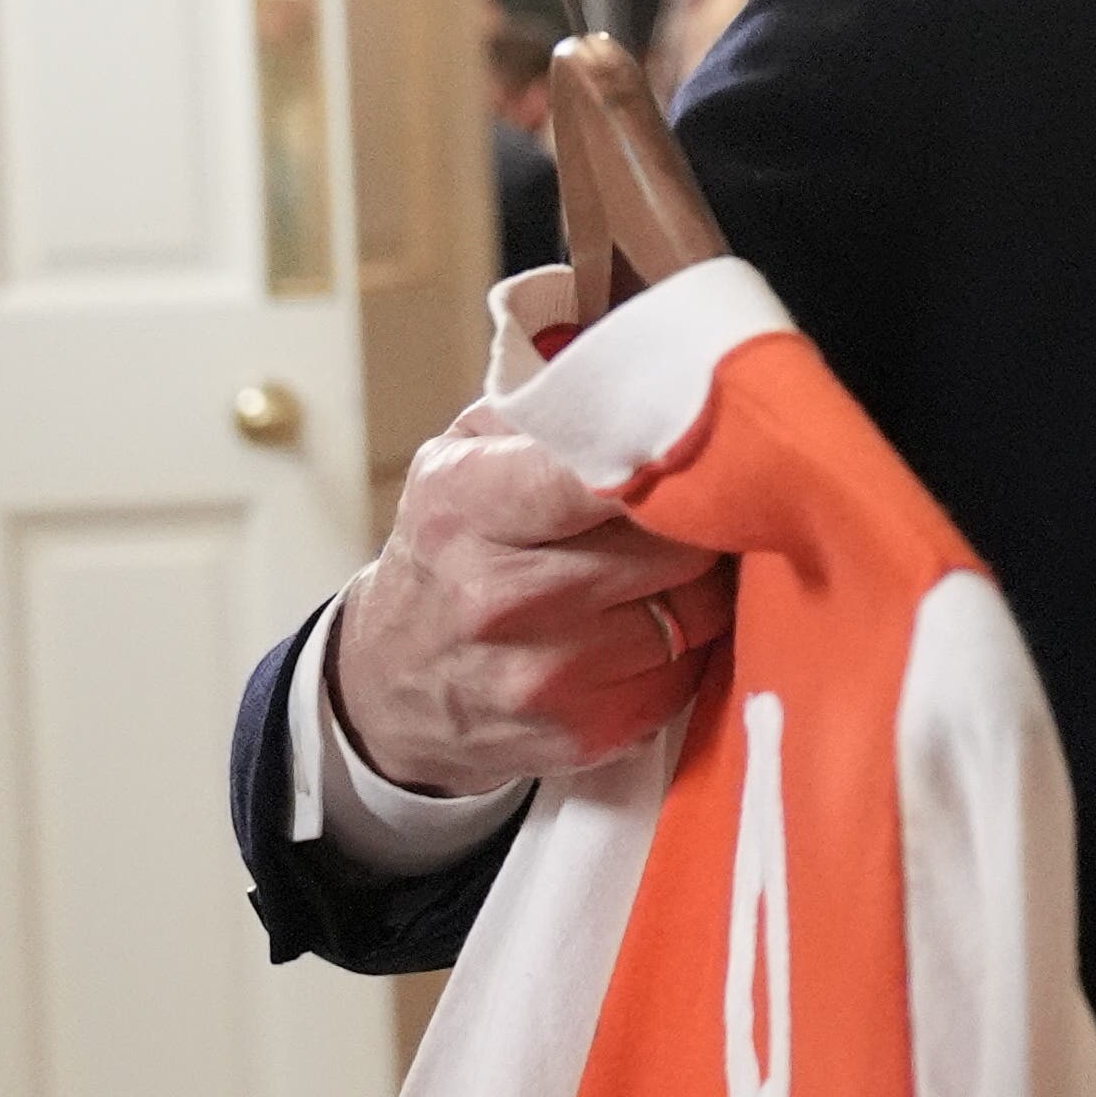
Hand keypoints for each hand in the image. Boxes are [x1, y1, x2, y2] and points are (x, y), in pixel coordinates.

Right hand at [329, 407, 733, 795]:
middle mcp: (499, 594)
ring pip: (697, 609)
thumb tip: (650, 364)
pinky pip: (688, 673)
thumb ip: (549, 406)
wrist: (393, 680)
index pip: (603, 469)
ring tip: (666, 571)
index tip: (702, 448)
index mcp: (466, 502)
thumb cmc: (452, 545)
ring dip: (702, 588)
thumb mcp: (465, 455)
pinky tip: (649, 631)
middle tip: (696, 512)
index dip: (669, 460)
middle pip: (676, 543)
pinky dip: (688, 650)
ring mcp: (541, 674)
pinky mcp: (582, 733)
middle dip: (699, 524)